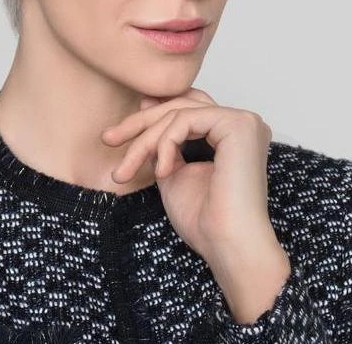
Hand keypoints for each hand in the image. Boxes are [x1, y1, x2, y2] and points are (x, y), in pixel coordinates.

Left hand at [101, 87, 279, 269]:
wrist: (227, 246)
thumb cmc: (204, 220)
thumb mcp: (173, 171)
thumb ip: (163, 142)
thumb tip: (146, 104)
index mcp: (230, 134)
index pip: (185, 109)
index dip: (152, 115)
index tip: (119, 131)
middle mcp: (241, 123)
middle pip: (180, 105)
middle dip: (139, 123)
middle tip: (108, 139)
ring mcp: (243, 122)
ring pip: (179, 112)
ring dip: (146, 140)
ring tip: (127, 169)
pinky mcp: (239, 125)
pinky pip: (186, 120)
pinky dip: (166, 143)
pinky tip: (161, 171)